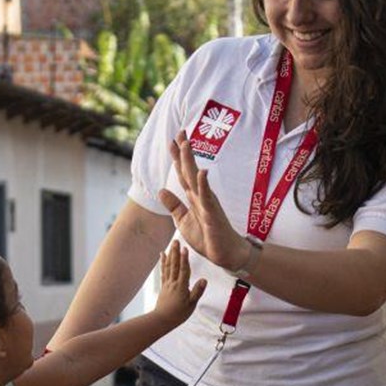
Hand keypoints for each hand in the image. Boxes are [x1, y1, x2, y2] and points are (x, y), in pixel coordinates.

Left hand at [154, 243, 207, 327]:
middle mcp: (173, 283)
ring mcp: (167, 283)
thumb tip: (204, 280)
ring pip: (168, 266)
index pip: (184, 270)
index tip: (185, 248)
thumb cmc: (178, 314)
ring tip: (170, 244)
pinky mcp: (164, 286)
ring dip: (170, 254)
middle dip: (175, 252)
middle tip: (176, 241)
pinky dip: (163, 262)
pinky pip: (163, 271)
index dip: (184, 259)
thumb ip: (197, 291)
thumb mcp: (191, 305)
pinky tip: (162, 255)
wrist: (162, 320)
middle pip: (175, 265)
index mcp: (181, 287)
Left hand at [159, 133, 251, 270]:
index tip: (171, 142)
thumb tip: (161, 191)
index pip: (183, 174)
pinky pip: (208, 196)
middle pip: (189, 170)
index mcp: (193, 197)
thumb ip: (174, 206)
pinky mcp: (213, 212)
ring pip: (196, 178)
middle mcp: (201, 195)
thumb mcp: (183, 221)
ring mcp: (208, 202)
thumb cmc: (207, 237)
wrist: (224, 253)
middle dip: (184, 152)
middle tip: (180, 132)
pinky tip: (202, 171)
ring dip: (191, 161)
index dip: (177, 159)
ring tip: (186, 144)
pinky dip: (204, 183)